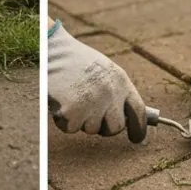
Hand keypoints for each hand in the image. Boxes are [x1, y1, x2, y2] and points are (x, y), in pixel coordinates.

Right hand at [48, 21, 147, 142]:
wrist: (52, 50)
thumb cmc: (76, 62)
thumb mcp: (104, 71)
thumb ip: (117, 92)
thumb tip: (126, 119)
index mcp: (121, 80)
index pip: (138, 111)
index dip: (138, 128)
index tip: (136, 138)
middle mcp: (110, 93)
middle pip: (115, 128)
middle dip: (104, 126)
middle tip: (89, 113)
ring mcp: (92, 103)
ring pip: (90, 129)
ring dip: (80, 120)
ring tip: (72, 97)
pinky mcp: (72, 112)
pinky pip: (70, 128)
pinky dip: (63, 120)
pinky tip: (61, 101)